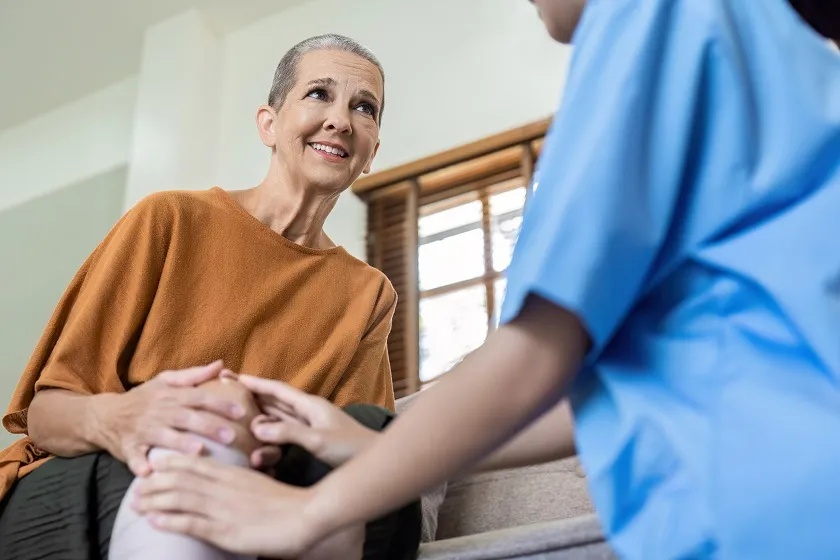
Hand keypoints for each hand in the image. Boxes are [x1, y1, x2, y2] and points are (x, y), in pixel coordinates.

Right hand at [94, 361, 246, 475]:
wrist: (105, 416)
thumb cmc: (144, 399)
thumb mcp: (166, 381)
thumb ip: (194, 375)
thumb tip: (221, 365)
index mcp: (170, 396)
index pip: (199, 397)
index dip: (219, 404)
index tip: (241, 412)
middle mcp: (158, 411)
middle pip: (186, 417)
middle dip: (208, 426)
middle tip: (231, 436)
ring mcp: (142, 430)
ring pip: (163, 436)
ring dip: (179, 443)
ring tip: (198, 451)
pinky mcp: (128, 447)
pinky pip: (133, 457)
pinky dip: (139, 464)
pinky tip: (149, 472)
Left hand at [133, 453, 318, 557]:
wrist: (307, 515)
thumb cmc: (289, 503)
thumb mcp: (263, 485)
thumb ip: (244, 484)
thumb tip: (234, 486)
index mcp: (234, 474)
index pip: (196, 464)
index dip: (172, 463)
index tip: (155, 463)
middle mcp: (224, 487)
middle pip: (181, 480)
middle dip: (155, 483)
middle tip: (137, 486)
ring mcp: (223, 508)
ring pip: (180, 499)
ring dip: (155, 501)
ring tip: (136, 503)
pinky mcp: (225, 530)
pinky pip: (191, 523)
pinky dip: (169, 521)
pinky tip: (154, 522)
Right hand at [238, 375, 379, 467]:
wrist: (375, 460)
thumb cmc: (351, 448)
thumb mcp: (318, 440)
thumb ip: (288, 433)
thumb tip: (257, 427)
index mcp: (310, 405)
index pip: (278, 390)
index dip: (256, 383)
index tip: (233, 376)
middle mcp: (309, 411)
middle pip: (276, 400)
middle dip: (253, 394)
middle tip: (228, 389)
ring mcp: (311, 424)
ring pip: (279, 415)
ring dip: (260, 413)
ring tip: (238, 411)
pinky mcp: (313, 438)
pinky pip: (286, 430)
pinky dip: (271, 430)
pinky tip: (260, 433)